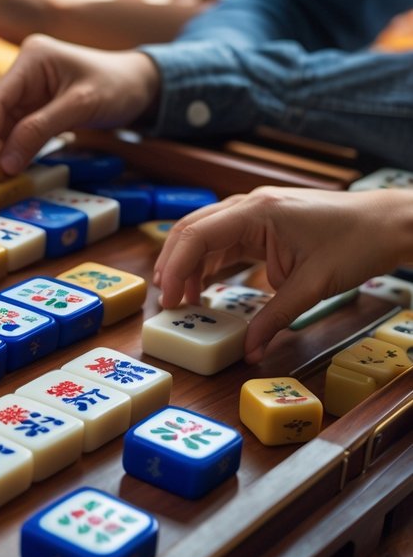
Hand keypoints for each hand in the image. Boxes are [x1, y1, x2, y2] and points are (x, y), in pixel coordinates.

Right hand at [0, 36, 159, 176]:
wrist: (141, 85)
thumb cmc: (117, 86)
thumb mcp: (81, 105)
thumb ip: (40, 130)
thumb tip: (5, 163)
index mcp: (31, 58)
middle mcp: (21, 73)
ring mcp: (25, 91)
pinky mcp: (32, 108)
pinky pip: (10, 130)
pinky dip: (4, 148)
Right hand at [153, 187, 412, 362]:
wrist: (390, 224)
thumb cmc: (358, 243)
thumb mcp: (313, 286)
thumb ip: (275, 317)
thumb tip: (250, 350)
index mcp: (257, 212)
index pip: (197, 235)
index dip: (176, 268)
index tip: (169, 300)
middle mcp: (250, 206)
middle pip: (191, 230)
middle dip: (173, 265)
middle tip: (167, 301)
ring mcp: (256, 212)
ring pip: (204, 234)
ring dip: (189, 264)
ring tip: (182, 298)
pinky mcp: (264, 223)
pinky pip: (225, 239)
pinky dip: (210, 261)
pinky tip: (205, 284)